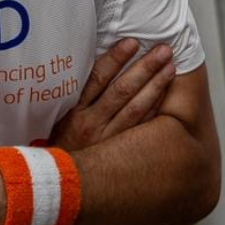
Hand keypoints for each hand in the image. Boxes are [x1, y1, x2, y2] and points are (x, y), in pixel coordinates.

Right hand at [49, 39, 174, 149]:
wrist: (56, 182)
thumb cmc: (58, 145)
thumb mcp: (54, 119)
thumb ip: (72, 96)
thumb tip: (93, 68)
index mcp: (72, 111)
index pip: (96, 78)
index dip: (115, 59)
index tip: (131, 43)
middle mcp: (89, 123)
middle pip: (121, 90)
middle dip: (144, 68)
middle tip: (163, 50)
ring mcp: (106, 139)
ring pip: (135, 108)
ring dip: (155, 85)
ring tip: (170, 67)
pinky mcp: (119, 153)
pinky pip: (140, 127)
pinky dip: (154, 110)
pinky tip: (166, 95)